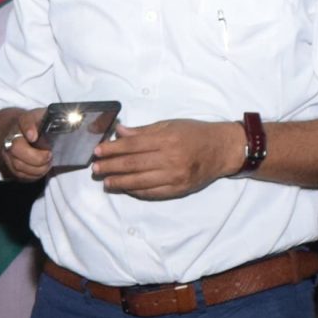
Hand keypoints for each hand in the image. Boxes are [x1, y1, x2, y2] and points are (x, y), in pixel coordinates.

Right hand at [0, 107, 53, 181]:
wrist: (18, 132)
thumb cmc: (37, 125)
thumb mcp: (46, 116)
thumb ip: (57, 117)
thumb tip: (73, 121)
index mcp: (23, 120)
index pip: (24, 121)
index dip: (28, 128)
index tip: (33, 136)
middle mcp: (12, 136)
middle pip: (16, 148)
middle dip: (36, 157)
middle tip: (49, 155)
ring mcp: (8, 153)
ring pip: (19, 165)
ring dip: (37, 168)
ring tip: (48, 163)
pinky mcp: (10, 166)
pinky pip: (21, 175)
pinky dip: (34, 175)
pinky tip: (42, 169)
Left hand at [91, 119, 238, 199]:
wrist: (222, 150)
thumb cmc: (195, 134)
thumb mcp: (170, 125)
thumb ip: (144, 131)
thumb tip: (120, 132)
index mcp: (167, 139)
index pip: (133, 146)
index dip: (112, 149)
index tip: (98, 151)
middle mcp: (170, 159)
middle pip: (133, 165)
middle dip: (111, 167)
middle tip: (95, 169)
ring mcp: (174, 177)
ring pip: (140, 182)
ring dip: (120, 182)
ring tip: (106, 182)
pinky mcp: (178, 189)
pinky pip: (152, 192)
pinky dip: (136, 191)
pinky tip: (125, 188)